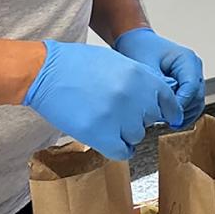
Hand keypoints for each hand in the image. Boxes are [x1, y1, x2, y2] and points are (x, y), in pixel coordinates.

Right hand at [23, 40, 173, 160]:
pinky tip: (108, 139)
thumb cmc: (77, 64)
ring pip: (136, 136)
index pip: (168, 100)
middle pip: (151, 119)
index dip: (168, 110)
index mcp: (140, 75)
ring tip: (107, 122)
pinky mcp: (99, 134)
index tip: (169, 117)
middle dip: (139, 118)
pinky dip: (117, 148)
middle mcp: (133, 96)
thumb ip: (138, 80)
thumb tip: (154, 99)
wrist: (46, 71)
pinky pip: (121, 151)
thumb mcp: (117, 62)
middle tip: (120, 113)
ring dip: (125, 133)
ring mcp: (117, 116)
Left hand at [114, 27, 205, 127]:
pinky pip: (190, 103)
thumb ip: (159, 86)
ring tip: (164, 119)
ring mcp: (192, 77)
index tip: (167, 116)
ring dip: (182, 114)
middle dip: (181, 111)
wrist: (137, 42)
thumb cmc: (140, 49)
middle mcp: (194, 68)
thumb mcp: (146, 67)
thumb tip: (166, 106)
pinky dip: (181, 112)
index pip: (191, 87)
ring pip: (196, 103)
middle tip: (163, 120)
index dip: (181, 104)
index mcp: (188, 59)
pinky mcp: (186, 85)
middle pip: (197, 97)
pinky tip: (167, 117)